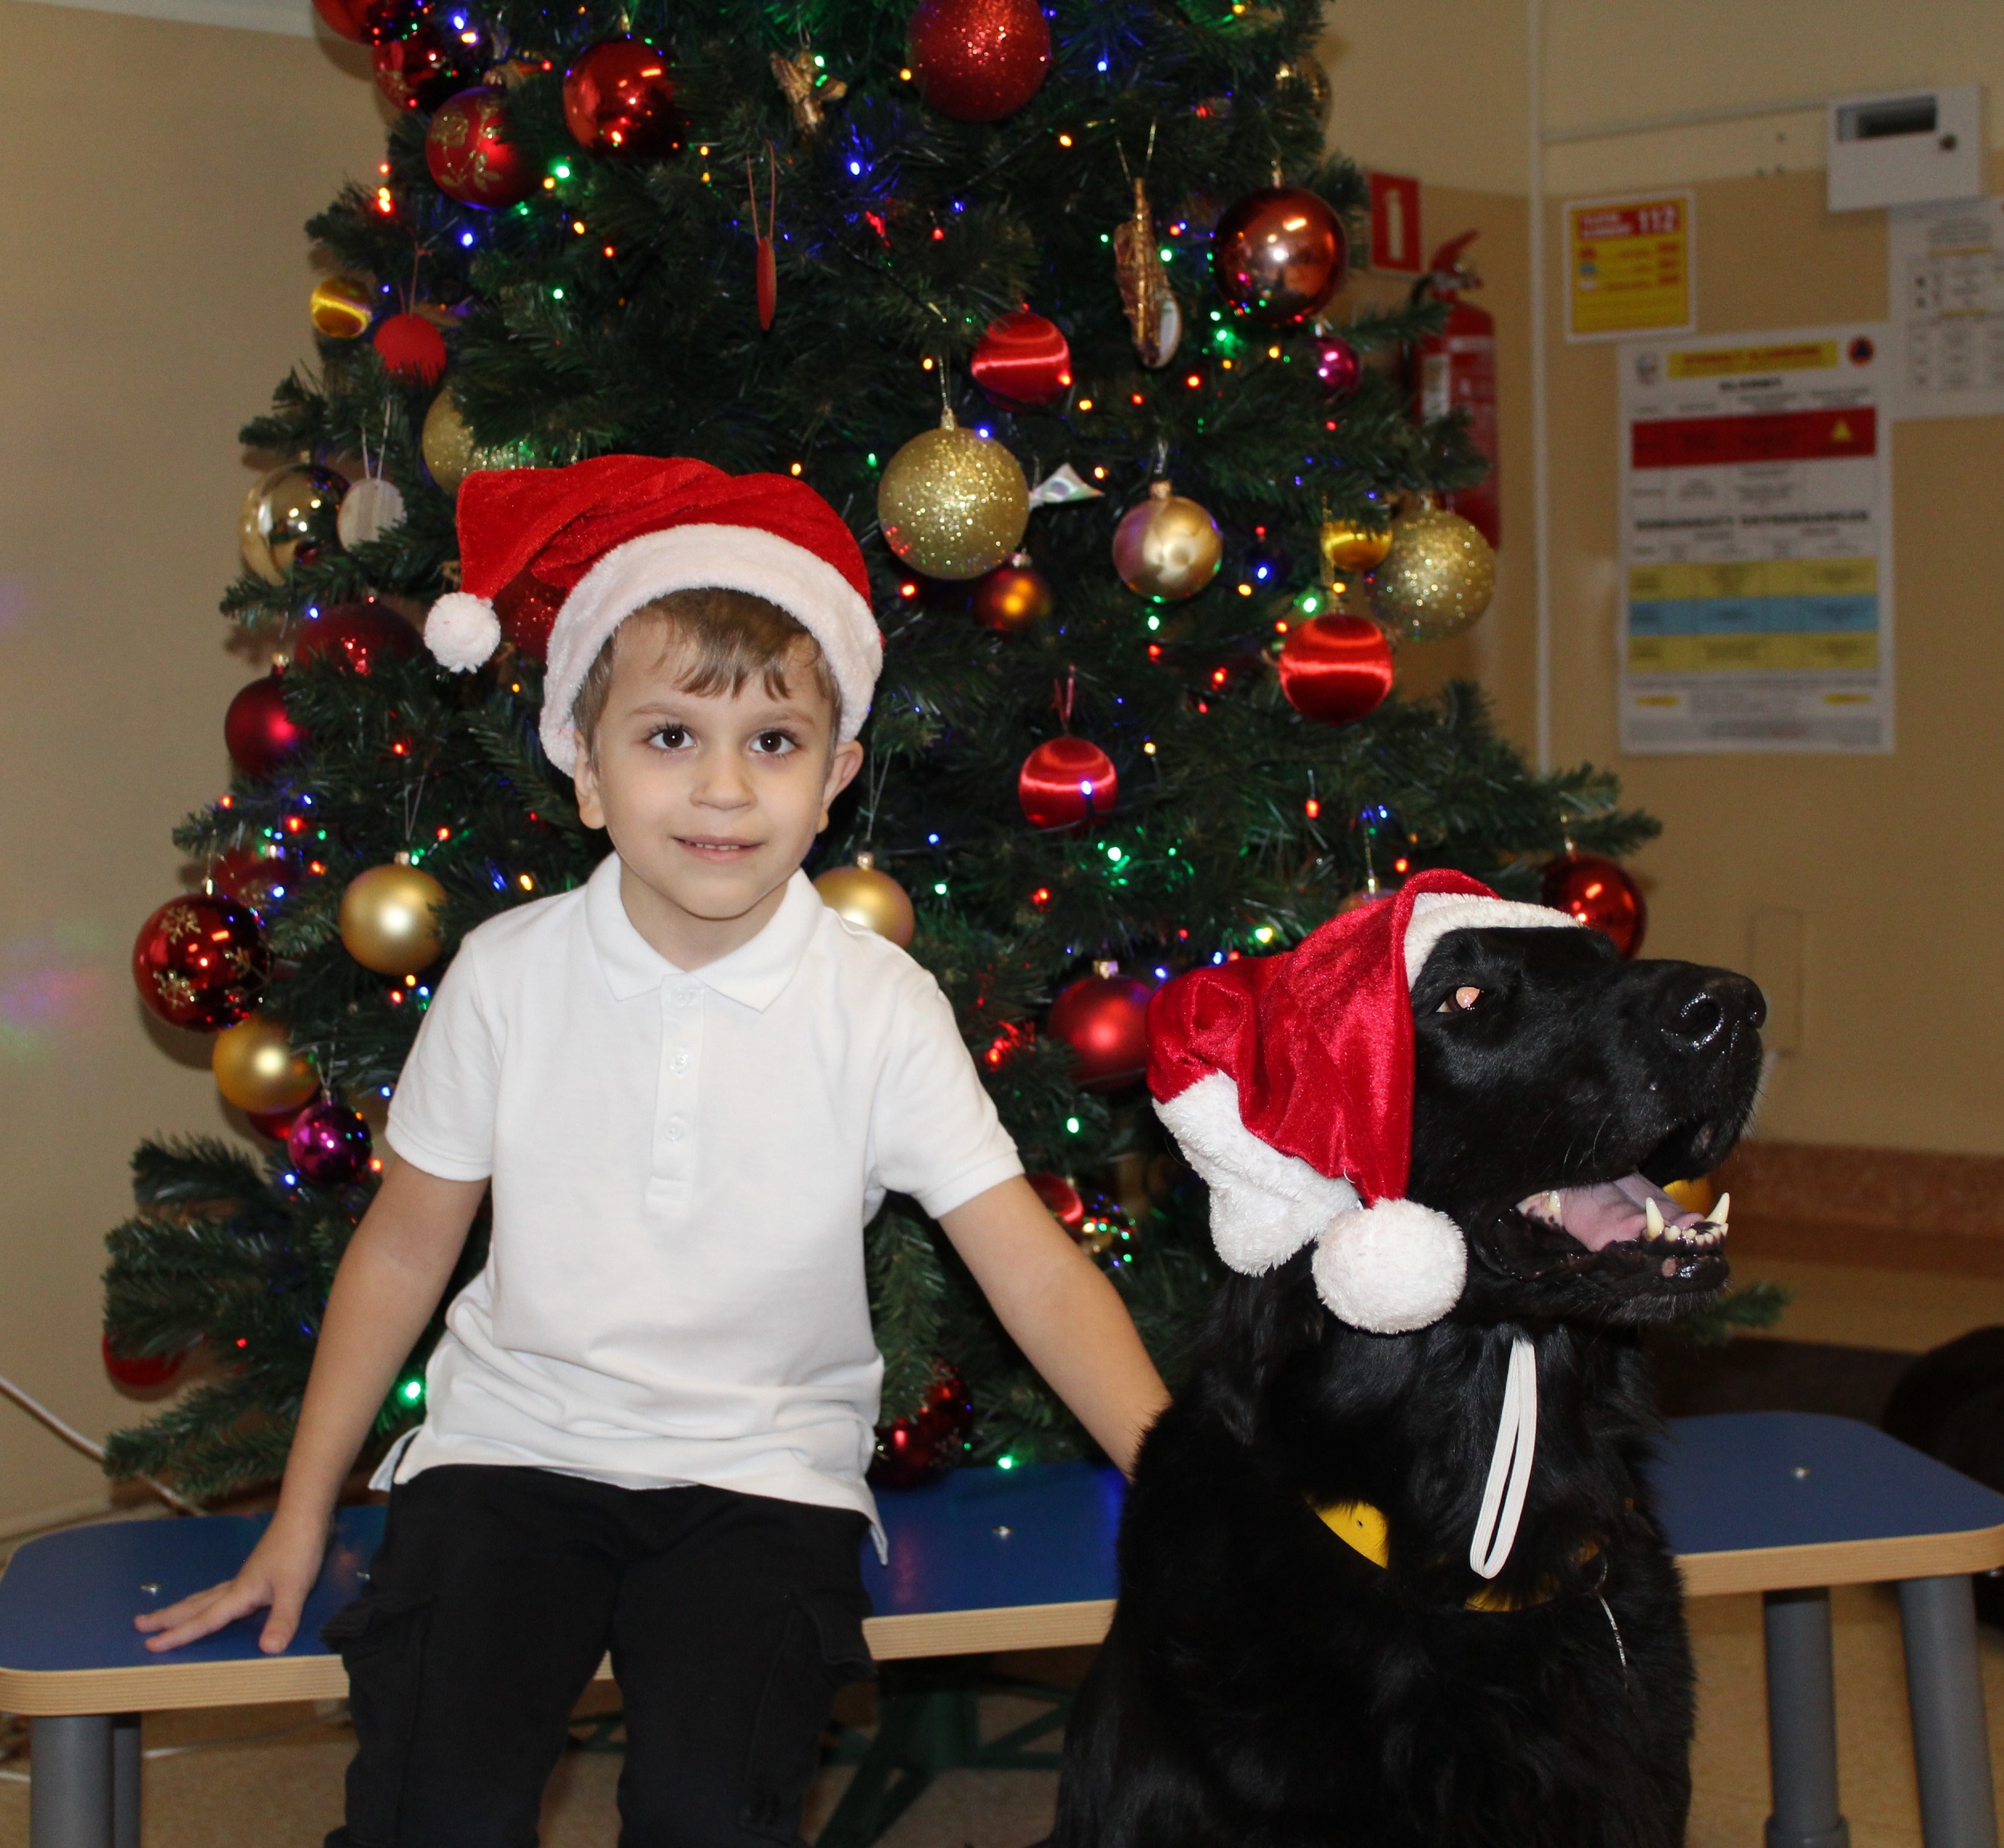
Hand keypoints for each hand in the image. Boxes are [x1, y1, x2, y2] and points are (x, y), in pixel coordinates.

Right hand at [134, 1516, 328, 1654]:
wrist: (305, 1514)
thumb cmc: (298, 1548)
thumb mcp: (294, 1588)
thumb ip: (282, 1619)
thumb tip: (268, 1651)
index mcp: (239, 1594)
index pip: (204, 1620)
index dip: (179, 1635)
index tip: (149, 1646)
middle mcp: (237, 1586)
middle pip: (195, 1605)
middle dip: (167, 1618)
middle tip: (139, 1624)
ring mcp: (246, 1578)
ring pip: (206, 1597)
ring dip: (185, 1608)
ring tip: (166, 1615)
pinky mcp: (258, 1572)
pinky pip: (223, 1592)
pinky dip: (209, 1601)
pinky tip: (217, 1601)